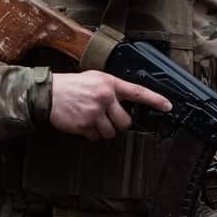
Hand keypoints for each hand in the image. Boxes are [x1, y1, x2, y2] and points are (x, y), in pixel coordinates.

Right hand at [49, 70, 170, 140]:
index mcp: (110, 84)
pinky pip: (96, 137)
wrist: (48, 93)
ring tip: (92, 118)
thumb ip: (112, 88)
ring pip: (111, 132)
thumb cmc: (72, 86)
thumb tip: (125, 101)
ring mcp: (95, 112)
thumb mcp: (95, 79)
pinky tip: (83, 123)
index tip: (168, 106)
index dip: (155, 100)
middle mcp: (105, 97)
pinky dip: (91, 134)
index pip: (138, 92)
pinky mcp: (85, 125)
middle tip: (106, 117)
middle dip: (118, 123)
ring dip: (104, 130)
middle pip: (125, 122)